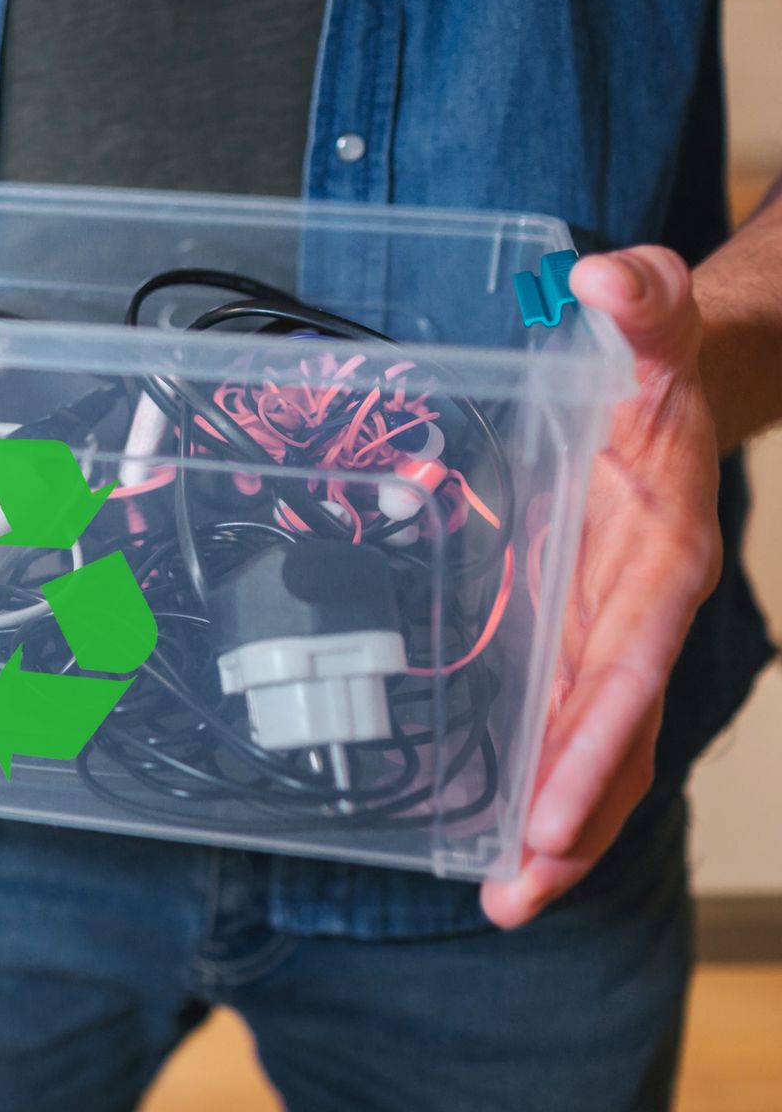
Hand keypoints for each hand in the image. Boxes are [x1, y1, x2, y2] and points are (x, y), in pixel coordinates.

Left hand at [480, 246, 721, 927]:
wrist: (680, 380)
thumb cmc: (660, 361)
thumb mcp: (650, 320)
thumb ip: (637, 303)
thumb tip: (605, 275)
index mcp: (658, 558)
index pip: (627, 668)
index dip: (593, 746)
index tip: (553, 820)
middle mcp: (637, 610)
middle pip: (609, 736)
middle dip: (569, 824)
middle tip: (514, 900)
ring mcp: (608, 630)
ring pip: (590, 746)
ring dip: (554, 826)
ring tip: (504, 900)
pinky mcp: (576, 630)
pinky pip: (563, 717)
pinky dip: (540, 777)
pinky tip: (495, 829)